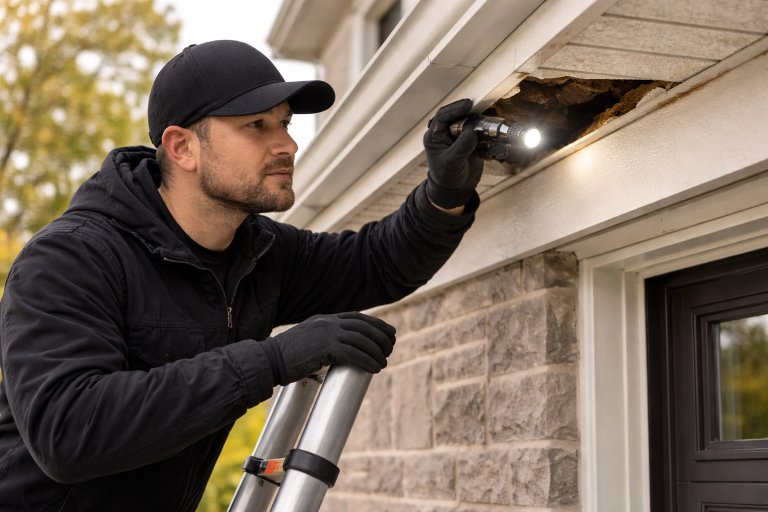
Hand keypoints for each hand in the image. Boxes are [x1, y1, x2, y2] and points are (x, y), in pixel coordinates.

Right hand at [267, 312, 395, 384]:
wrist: (270, 360)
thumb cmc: (288, 356)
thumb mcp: (309, 340)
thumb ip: (324, 340)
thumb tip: (341, 353)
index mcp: (325, 319)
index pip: (357, 317)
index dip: (376, 325)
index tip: (389, 333)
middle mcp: (328, 323)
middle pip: (364, 326)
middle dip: (381, 337)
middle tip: (390, 348)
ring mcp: (327, 333)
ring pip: (362, 340)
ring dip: (376, 352)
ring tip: (384, 362)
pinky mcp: (325, 347)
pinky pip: (354, 354)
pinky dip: (368, 361)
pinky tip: (375, 368)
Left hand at [423, 98, 483, 208]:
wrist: (455, 190)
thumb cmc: (447, 177)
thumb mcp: (452, 162)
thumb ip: (461, 147)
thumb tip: (472, 132)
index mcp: (435, 136)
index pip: (442, 116)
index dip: (455, 108)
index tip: (468, 104)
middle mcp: (448, 134)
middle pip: (461, 117)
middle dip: (473, 116)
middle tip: (484, 114)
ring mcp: (461, 138)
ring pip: (474, 127)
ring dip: (485, 128)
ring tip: (494, 130)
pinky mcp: (473, 145)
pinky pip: (483, 140)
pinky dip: (492, 143)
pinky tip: (498, 149)